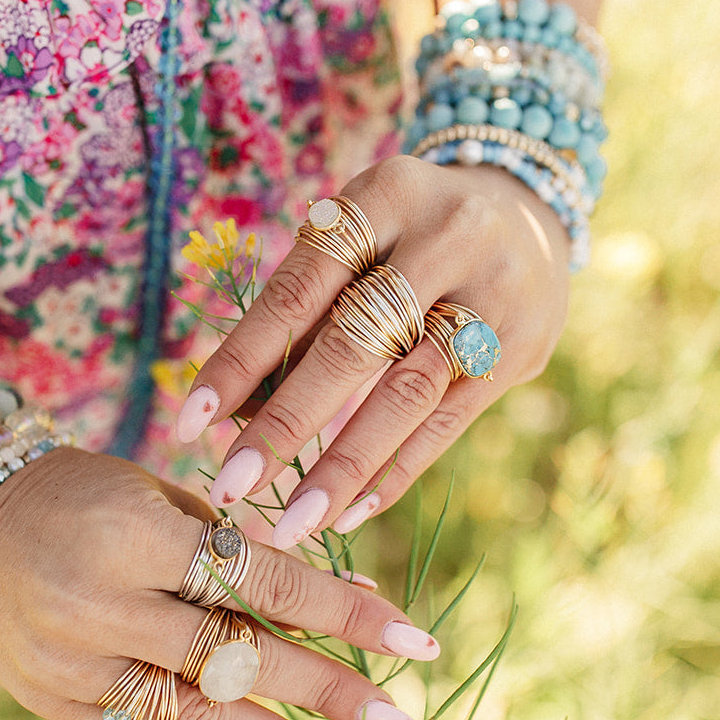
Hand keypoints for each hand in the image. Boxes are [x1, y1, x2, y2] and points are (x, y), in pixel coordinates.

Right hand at [0, 447, 439, 719]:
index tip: (415, 642)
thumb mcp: (163, 497)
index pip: (262, 582)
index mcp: (136, 533)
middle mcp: (102, 604)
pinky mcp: (59, 705)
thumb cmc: (82, 492)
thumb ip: (247, 550)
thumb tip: (352, 597)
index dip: (344, 615)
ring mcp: (75, 664)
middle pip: (238, 659)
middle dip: (329, 695)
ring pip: (198, 718)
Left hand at [176, 155, 570, 548]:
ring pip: (407, 393)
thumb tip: (238, 414)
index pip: (299, 290)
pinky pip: (448, 422)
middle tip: (232, 486)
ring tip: (292, 523)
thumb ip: (307, 312)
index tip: (190, 422)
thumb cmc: (407, 235)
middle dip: (286, 424)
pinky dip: (395, 470)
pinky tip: (350, 511)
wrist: (529, 213)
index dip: (241, 358)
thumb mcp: (358, 237)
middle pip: (354, 345)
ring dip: (343, 466)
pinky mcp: (518, 348)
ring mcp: (492, 295)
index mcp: (385, 196)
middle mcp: (446, 238)